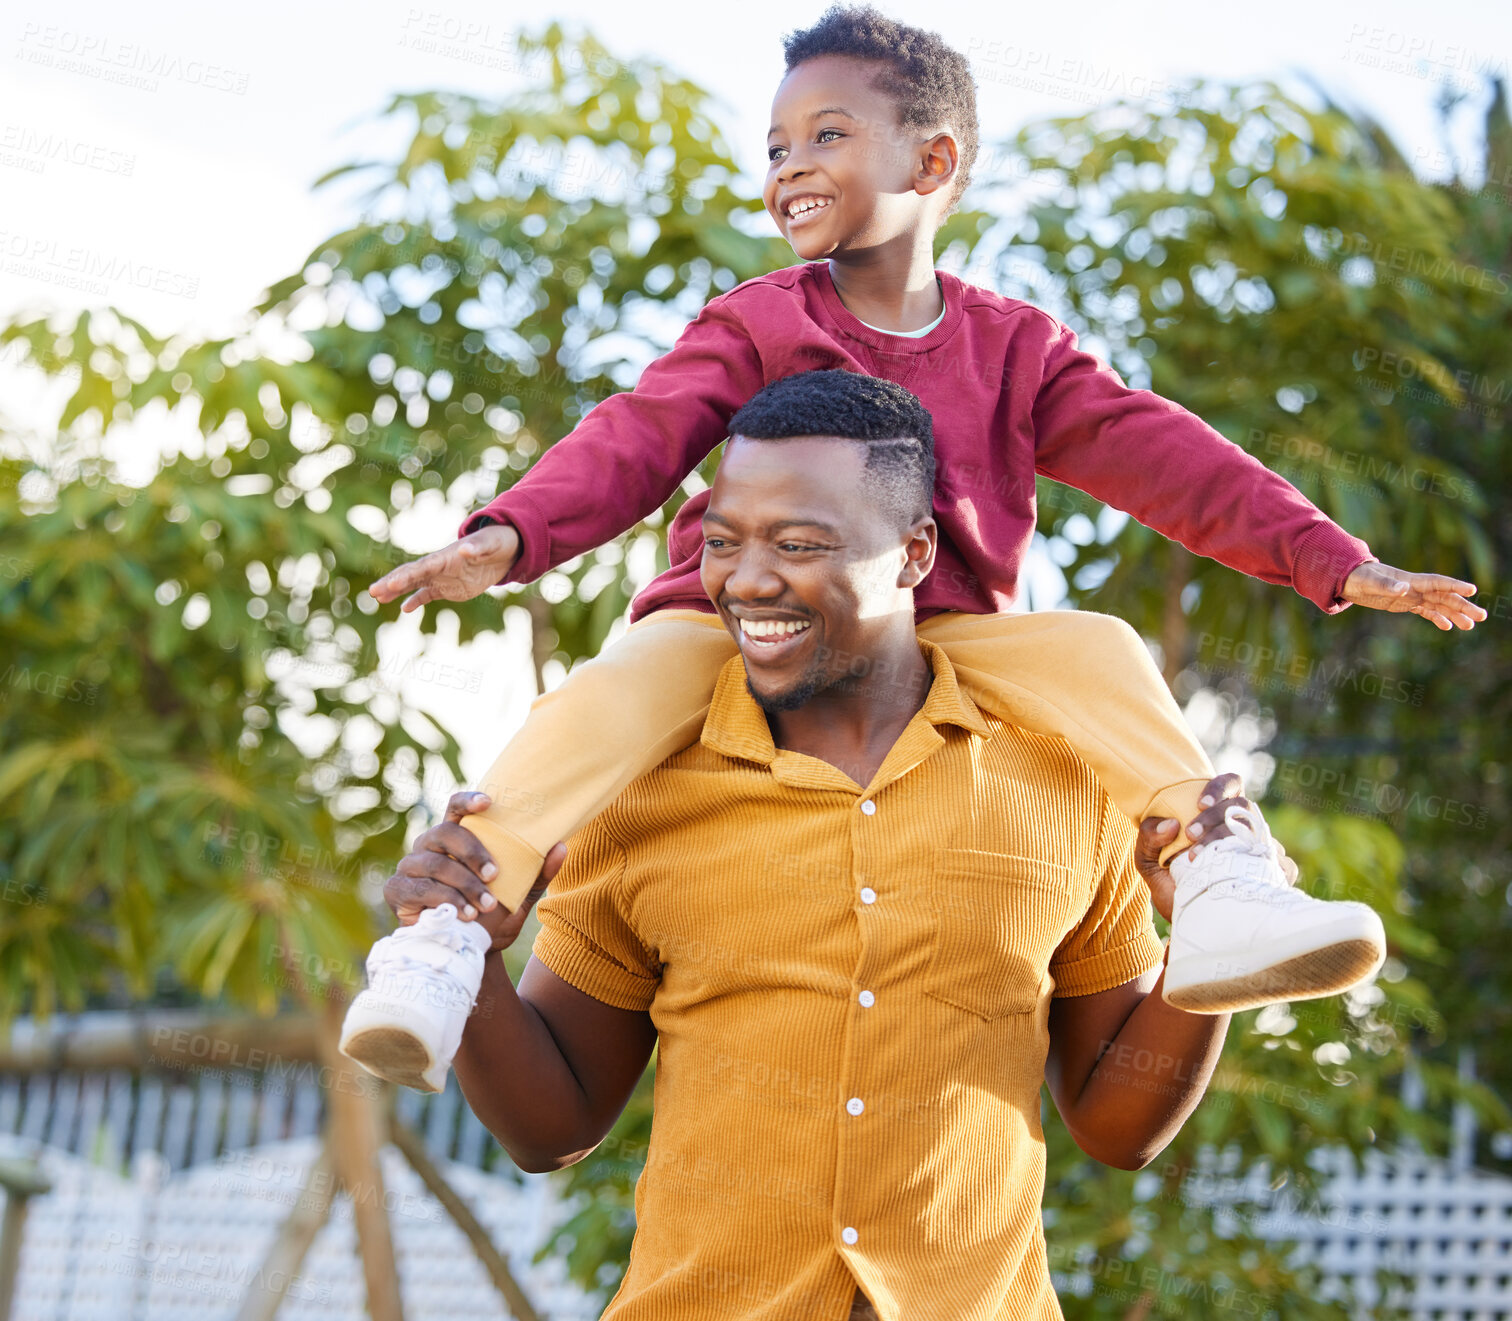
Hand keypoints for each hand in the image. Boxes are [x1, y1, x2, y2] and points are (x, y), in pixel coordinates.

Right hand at [368, 521, 520, 614]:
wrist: (504, 550)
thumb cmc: (496, 542)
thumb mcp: (490, 544)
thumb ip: (477, 548)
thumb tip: (465, 549)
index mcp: (445, 556)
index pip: (422, 567)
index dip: (407, 575)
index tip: (391, 583)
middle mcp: (438, 566)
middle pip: (411, 575)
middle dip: (392, 583)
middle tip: (373, 591)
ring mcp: (441, 577)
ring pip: (414, 585)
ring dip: (396, 591)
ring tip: (377, 597)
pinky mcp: (448, 588)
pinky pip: (427, 595)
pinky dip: (415, 601)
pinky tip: (404, 609)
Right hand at [384, 791, 566, 953]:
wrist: (465, 954)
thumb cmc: (490, 919)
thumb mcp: (518, 898)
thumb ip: (537, 874)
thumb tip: (561, 846)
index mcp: (456, 839)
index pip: (456, 808)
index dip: (468, 800)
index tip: (489, 802)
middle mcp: (429, 846)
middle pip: (445, 832)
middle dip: (473, 853)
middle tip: (495, 875)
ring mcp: (410, 866)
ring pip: (435, 863)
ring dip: (464, 885)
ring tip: (486, 906)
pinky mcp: (397, 890)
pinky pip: (420, 888)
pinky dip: (446, 901)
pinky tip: (464, 915)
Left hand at [1135, 773, 1296, 921]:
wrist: (1190, 922)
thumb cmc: (1172, 885)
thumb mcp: (1150, 862)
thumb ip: (1149, 838)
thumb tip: (1170, 823)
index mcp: (1220, 816)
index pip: (1233, 785)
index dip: (1220, 787)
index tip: (1199, 803)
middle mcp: (1245, 828)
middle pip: (1243, 805)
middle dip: (1214, 817)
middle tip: (1191, 834)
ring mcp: (1262, 849)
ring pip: (1259, 831)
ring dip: (1228, 840)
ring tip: (1200, 858)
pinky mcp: (1275, 874)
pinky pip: (1282, 864)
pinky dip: (1260, 867)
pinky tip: (1237, 877)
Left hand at [1341, 561, 1484, 630]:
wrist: (1348, 579)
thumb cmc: (1358, 577)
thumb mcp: (1369, 582)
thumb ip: (1386, 585)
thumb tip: (1404, 588)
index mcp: (1409, 580)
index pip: (1437, 582)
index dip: (1454, 585)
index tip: (1472, 590)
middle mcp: (1415, 588)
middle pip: (1444, 597)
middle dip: (1463, 606)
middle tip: (1482, 616)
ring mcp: (1411, 596)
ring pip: (1438, 605)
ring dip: (1455, 615)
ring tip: (1471, 626)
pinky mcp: (1404, 604)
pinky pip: (1425, 611)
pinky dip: (1437, 618)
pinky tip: (1448, 627)